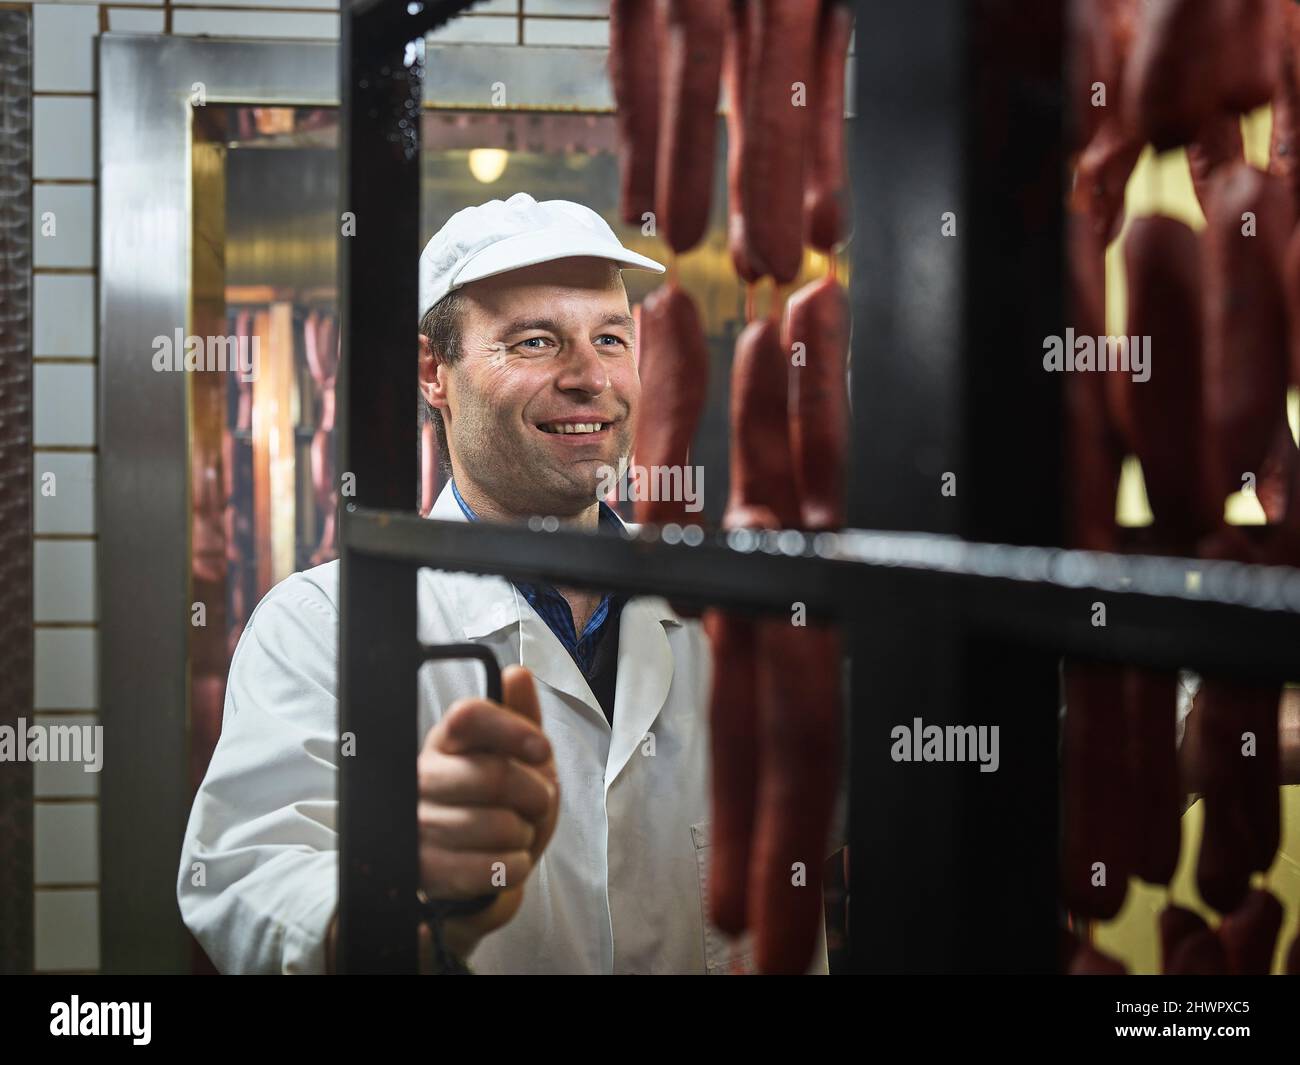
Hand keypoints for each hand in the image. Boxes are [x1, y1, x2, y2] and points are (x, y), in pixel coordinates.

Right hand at [415, 665, 557, 961]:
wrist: (475, 868)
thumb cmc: (498, 803)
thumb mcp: (518, 756)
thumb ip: (520, 717)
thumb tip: (517, 674)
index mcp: (446, 741)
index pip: (469, 716)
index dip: (512, 729)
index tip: (541, 750)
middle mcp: (423, 778)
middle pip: (494, 775)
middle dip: (535, 794)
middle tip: (536, 802)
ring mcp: (420, 825)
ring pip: (499, 826)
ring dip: (524, 834)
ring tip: (514, 833)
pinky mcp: (426, 871)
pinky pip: (492, 867)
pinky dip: (516, 866)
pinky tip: (506, 859)